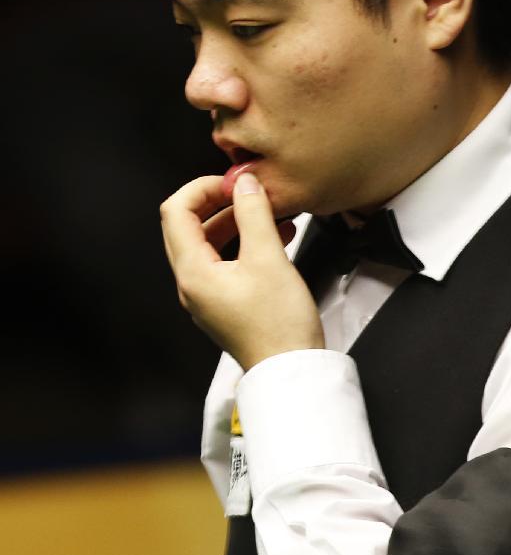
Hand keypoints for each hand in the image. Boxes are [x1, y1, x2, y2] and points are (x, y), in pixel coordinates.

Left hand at [160, 172, 324, 369]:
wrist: (291, 371)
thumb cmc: (279, 323)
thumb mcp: (269, 258)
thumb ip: (254, 214)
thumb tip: (245, 183)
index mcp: (193, 272)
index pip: (176, 212)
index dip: (202, 188)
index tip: (233, 183)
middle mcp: (192, 284)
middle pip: (189, 226)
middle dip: (218, 202)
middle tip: (248, 192)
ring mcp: (207, 295)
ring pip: (210, 243)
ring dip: (236, 221)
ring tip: (269, 210)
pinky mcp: (225, 303)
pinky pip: (225, 261)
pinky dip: (245, 242)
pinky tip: (277, 234)